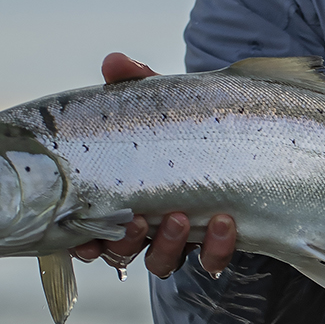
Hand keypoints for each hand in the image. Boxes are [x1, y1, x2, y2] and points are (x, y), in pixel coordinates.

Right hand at [70, 53, 237, 277]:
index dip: (82, 243)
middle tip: (139, 220)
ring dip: (167, 246)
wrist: (242, 138)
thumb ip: (136, 84)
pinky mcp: (215, 245)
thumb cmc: (183, 126)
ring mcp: (179, 239)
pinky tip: (225, 222)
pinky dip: (216, 248)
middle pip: (121, 251)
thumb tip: (114, 61)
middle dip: (125, 241)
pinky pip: (211, 262)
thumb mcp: (160, 104)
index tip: (84, 241)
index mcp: (121, 197)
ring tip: (183, 218)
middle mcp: (144, 226)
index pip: (89, 230)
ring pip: (161, 262)